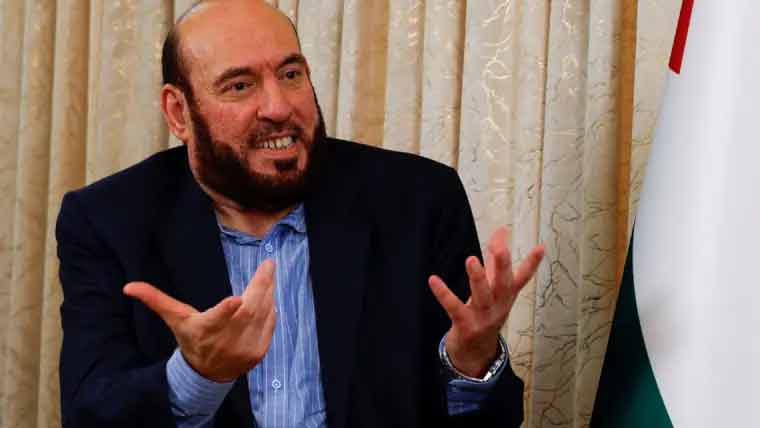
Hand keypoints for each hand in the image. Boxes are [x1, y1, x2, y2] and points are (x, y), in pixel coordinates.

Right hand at [123, 259, 277, 381]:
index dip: (226, 311)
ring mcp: (244, 348)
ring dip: (268, 293)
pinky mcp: (258, 353)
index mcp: (204, 330)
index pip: (215, 321)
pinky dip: (270, 310)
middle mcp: (226, 341)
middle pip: (248, 311)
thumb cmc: (191, 338)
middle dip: (261, 286)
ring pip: (262, 315)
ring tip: (269, 274)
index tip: (235, 299)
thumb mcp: (175, 319)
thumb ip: (156, 300)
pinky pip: (269, 325)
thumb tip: (128, 286)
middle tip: (268, 265)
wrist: (207, 373)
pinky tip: (269, 296)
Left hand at [429, 227, 543, 377]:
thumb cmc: (485, 312)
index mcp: (506, 296)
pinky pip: (454, 307)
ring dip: (478, 278)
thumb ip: (495, 259)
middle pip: (503, 285)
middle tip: (501, 249)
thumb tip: (502, 230)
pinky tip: (434, 280)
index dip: (532, 263)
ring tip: (472, 259)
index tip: (541, 247)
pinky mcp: (465, 325)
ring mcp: (483, 317)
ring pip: (482, 296)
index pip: (522, 277)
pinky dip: (444, 294)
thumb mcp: (493, 287)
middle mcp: (498, 306)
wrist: (476, 353)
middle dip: (503, 267)